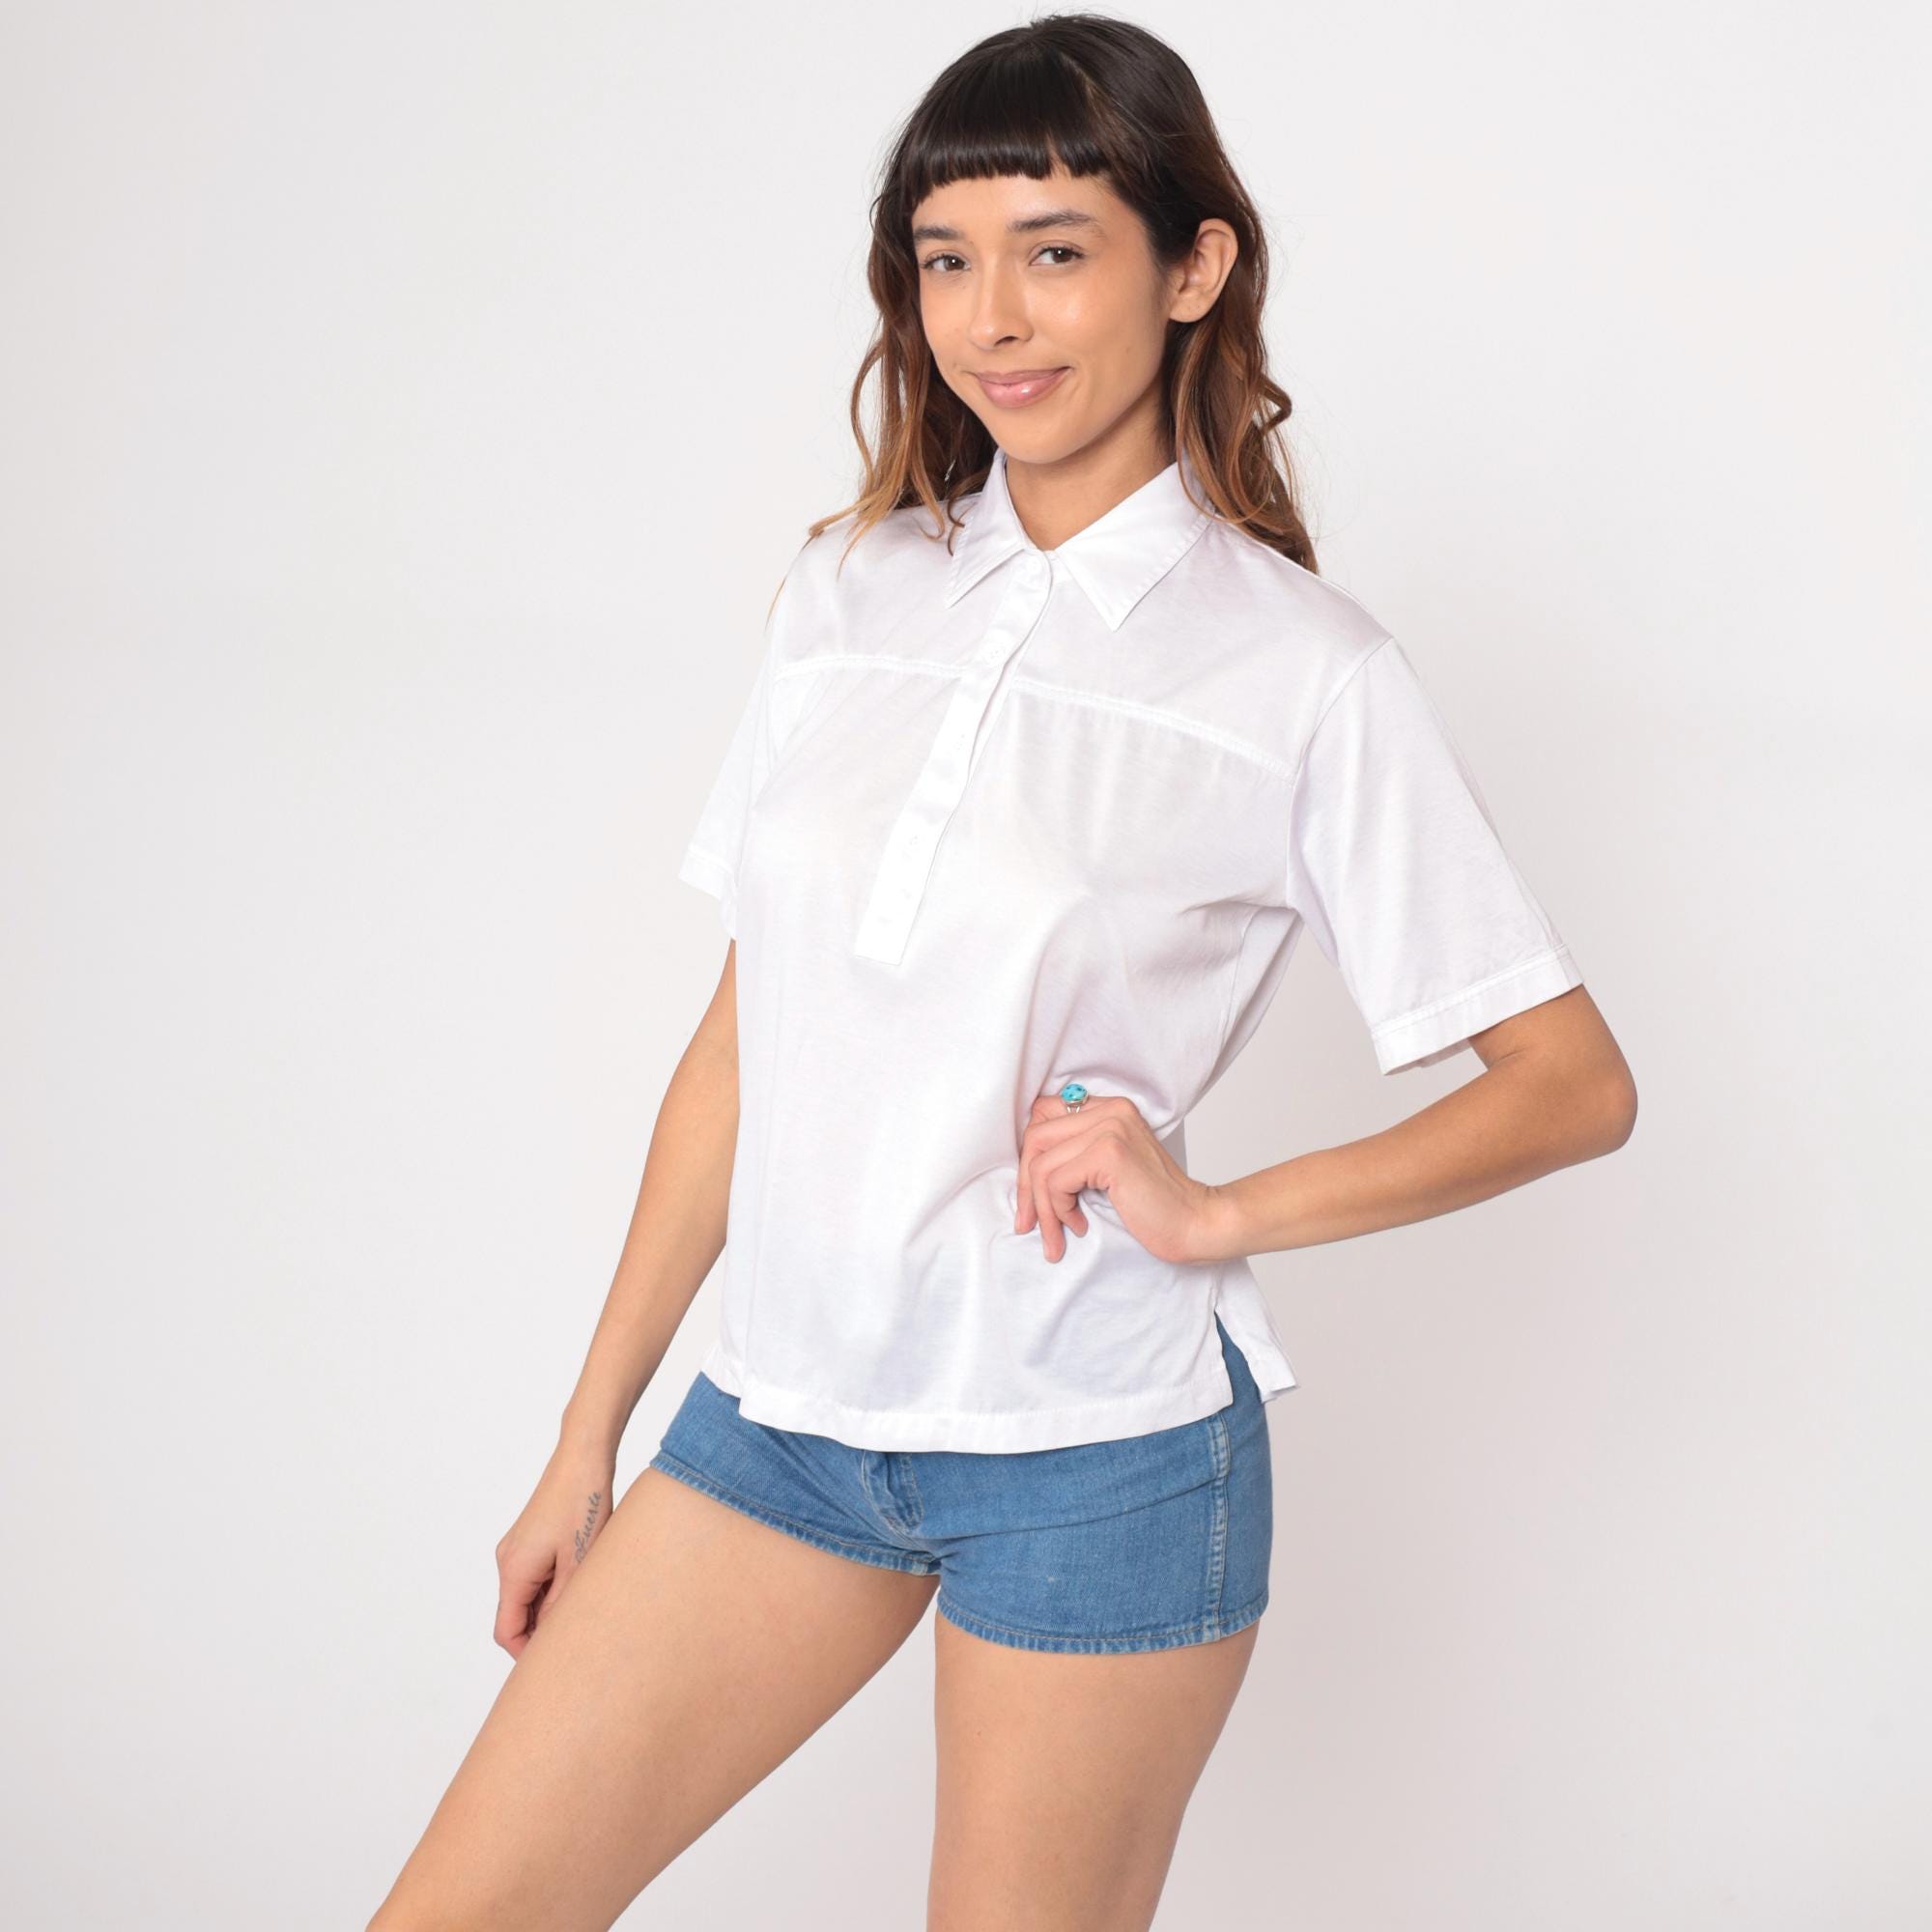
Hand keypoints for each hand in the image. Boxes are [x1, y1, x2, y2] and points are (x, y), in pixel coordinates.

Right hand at [492, 1442, 615, 1657]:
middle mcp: (507, 1561)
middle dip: (539, 1633)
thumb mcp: (578, 1563)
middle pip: (514, 1616)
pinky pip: (533, 1577)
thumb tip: (554, 1638)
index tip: (554, 1663)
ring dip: (548, 1609)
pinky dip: (550, 1589)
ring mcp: (517, 1549)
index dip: (527, 1654)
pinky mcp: (529, 1539)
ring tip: (583, 1611)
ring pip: (525, 1596)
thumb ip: (562, 1605)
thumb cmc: (582, 1505)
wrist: (582, 1458)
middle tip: (574, 1643)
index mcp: (513, 1571)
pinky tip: (579, 1586)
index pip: (506, 1631)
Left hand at [1013, 1090, 1222, 1265]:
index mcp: (1110, 1109)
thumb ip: (1077, 1155)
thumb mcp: (1108, 1170)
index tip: (1032, 1196)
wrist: (1196, 1223)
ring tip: (1057, 1235)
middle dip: (1024, 1187)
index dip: (1029, 1158)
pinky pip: (1055, 1182)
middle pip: (1035, 1138)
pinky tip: (1079, 1226)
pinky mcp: (1110, 1153)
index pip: (1043, 1116)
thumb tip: (1023, 1170)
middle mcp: (1110, 1110)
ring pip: (1040, 1165)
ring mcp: (1110, 1128)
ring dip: (1042, 1209)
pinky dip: (1058, 1211)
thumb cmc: (1153, 1205)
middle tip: (1029, 1222)